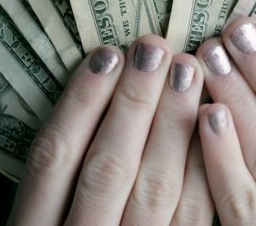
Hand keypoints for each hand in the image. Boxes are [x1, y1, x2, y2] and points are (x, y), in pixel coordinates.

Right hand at [8, 35, 213, 224]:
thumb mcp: (44, 215)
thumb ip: (63, 166)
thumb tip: (104, 76)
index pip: (53, 158)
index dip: (80, 102)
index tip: (107, 54)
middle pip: (107, 167)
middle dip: (134, 102)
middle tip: (155, 47)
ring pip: (154, 189)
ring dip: (172, 125)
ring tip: (187, 70)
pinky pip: (193, 217)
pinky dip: (202, 167)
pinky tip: (212, 121)